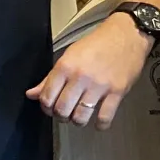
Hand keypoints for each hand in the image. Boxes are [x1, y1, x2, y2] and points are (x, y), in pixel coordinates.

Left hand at [28, 15, 153, 127]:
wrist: (127, 35)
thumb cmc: (98, 44)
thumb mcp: (70, 56)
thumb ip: (51, 77)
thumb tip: (32, 94)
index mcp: (66, 66)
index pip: (47, 97)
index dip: (46, 107)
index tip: (51, 108)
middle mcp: (81, 77)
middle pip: (62, 109)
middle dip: (61, 116)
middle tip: (66, 114)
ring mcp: (99, 86)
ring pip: (80, 116)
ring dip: (78, 121)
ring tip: (80, 117)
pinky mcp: (117, 92)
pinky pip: (105, 116)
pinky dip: (100, 124)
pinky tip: (99, 122)